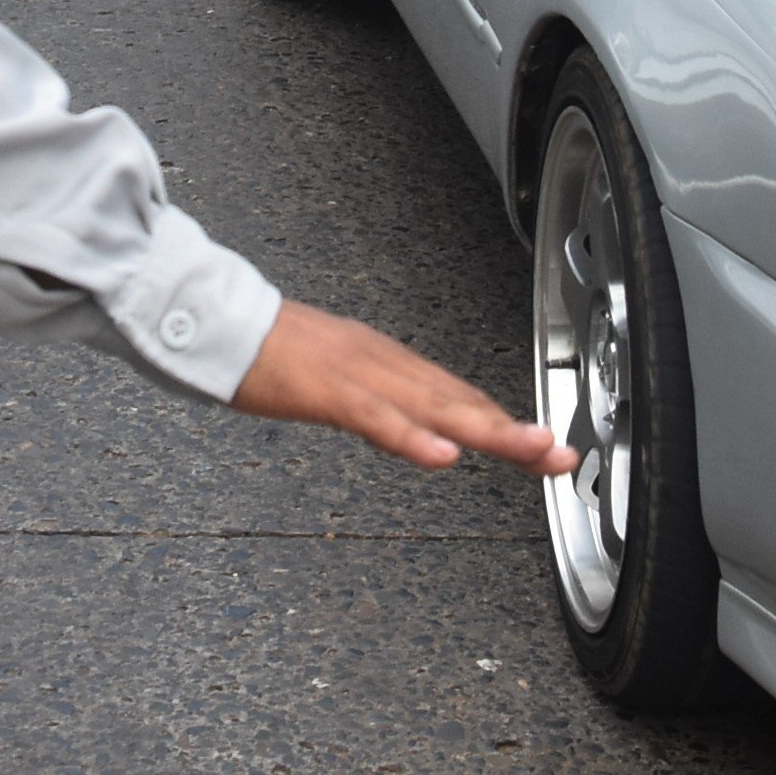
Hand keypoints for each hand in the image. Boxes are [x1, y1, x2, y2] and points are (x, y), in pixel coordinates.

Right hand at [229, 301, 570, 475]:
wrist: (212, 318)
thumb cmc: (262, 351)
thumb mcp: (332, 377)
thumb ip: (373, 401)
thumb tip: (408, 427)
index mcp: (385, 360)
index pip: (458, 396)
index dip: (506, 423)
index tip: (546, 448)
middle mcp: (383, 361)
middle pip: (461, 400)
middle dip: (517, 431)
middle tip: (563, 456)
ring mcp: (357, 373)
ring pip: (434, 406)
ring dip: (491, 431)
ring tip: (535, 452)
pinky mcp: (325, 388)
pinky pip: (375, 418)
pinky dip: (412, 438)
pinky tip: (443, 456)